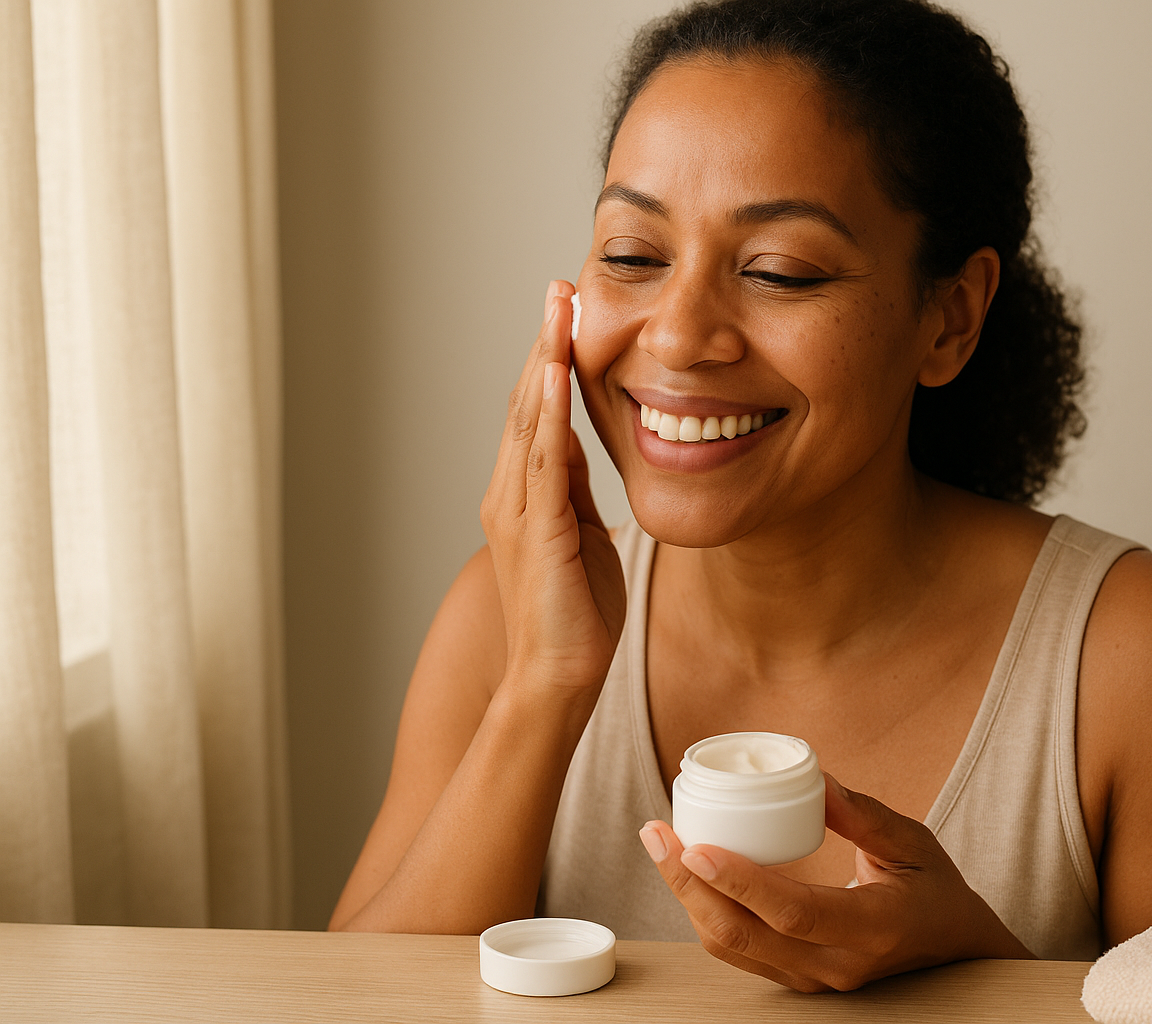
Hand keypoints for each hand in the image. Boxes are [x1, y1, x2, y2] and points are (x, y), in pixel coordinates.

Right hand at [480, 281, 624, 697]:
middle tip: (561, 289)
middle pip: (527, 403)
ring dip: (547, 360)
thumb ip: (573, 489)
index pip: (537, 413)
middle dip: (546, 343)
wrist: (557, 678)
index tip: (568, 313)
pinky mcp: (538, 529)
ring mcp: (518, 510)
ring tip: (560, 309)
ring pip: (530, 420)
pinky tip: (559, 374)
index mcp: (524, 494)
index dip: (551, 360)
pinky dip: (549, 413)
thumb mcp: (582, 535)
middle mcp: (510, 493)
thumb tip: (577, 442)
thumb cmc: (576, 617)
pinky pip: (543, 460)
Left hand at [639, 773, 1031, 991]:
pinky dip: (705, 912)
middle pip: (745, 934)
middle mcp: (838, 964)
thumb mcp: (913, 841)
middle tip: (657, 835)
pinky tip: (689, 874)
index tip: (696, 845)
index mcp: (873, 928)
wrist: (951, 946)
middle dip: (689, 884)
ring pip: (732, 947)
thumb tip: (815, 779)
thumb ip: (864, 814)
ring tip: (662, 846)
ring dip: (688, 897)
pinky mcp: (798, 978)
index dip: (740, 881)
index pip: (794, 912)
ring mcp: (815, 979)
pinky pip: (738, 951)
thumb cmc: (933, 887)